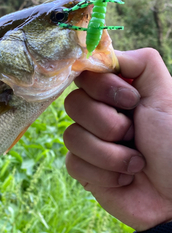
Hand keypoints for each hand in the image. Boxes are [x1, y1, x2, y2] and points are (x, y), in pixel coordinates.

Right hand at [64, 48, 171, 231]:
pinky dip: (105, 172)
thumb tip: (102, 53)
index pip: (85, 75)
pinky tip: (124, 178)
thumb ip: (141, 62)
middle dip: (110, 124)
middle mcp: (99, 114)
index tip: (131, 101)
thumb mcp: (166, 96)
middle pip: (73, 104)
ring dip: (111, 153)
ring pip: (71, 136)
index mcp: (117, 94)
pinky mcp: (83, 169)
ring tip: (137, 163)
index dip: (102, 88)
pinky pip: (74, 162)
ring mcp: (88, 142)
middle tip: (135, 135)